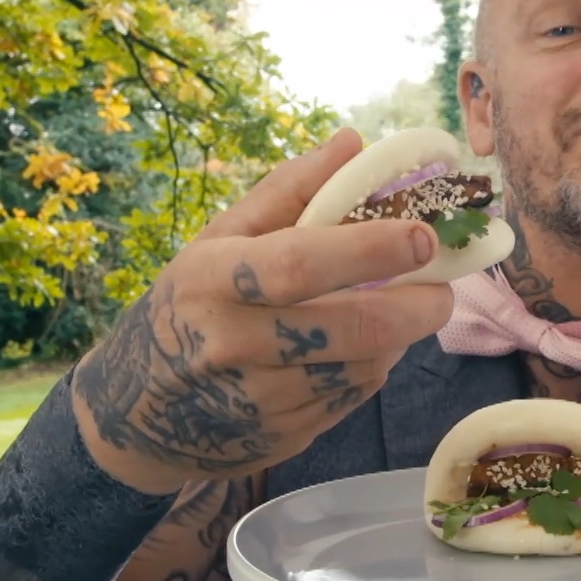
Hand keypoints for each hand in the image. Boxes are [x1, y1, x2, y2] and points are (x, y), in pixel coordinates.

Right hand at [72, 129, 453, 493]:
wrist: (137, 414)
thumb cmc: (188, 306)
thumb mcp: (218, 240)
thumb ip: (289, 191)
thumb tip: (353, 142)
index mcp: (215, 280)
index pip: (301, 263)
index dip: (370, 248)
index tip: (422, 236)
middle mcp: (234, 342)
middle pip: (350, 328)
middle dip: (414, 308)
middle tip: (443, 291)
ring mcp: (259, 399)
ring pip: (361, 368)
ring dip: (394, 341)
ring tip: (399, 314)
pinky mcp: (281, 437)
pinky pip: (350, 400)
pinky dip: (369, 370)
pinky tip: (360, 351)